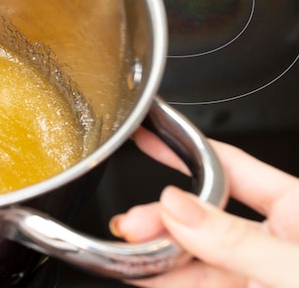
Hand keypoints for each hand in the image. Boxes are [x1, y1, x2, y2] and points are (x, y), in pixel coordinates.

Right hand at [110, 127, 298, 287]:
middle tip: (132, 225)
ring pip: (193, 252)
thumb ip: (235, 240)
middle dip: (162, 216)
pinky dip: (163, 278)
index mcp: (296, 210)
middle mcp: (272, 237)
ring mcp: (253, 271)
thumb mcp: (293, 270)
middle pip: (202, 213)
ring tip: (127, 253)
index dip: (186, 150)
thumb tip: (179, 205)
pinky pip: (193, 282)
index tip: (149, 137)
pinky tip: (142, 274)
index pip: (230, 167)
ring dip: (156, 251)